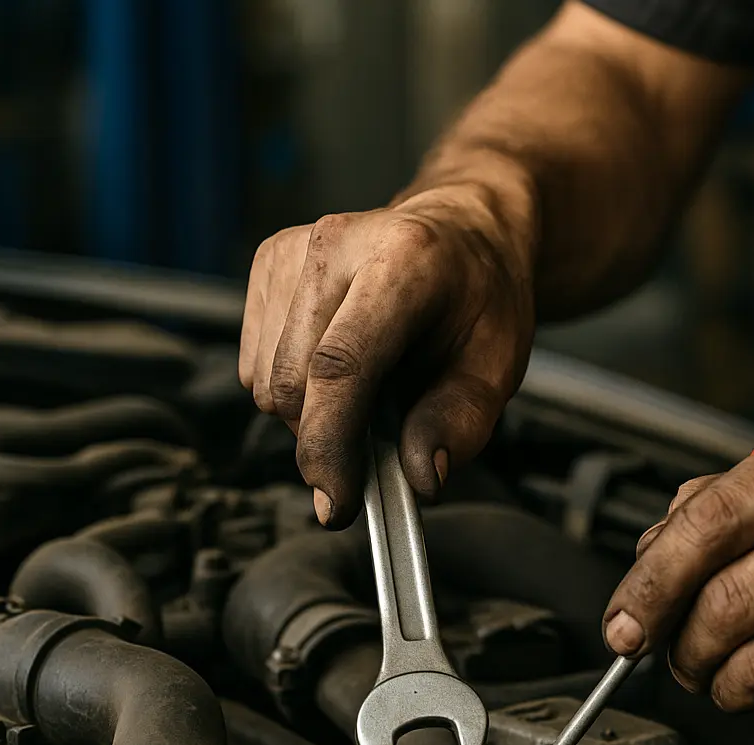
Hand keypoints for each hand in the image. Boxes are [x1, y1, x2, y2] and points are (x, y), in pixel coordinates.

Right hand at [239, 186, 534, 526]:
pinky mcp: (265, 262)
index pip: (341, 365)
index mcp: (404, 261)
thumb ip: (460, 424)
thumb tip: (418, 478)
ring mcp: (292, 250)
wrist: (460, 230)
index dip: (330, 446)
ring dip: (311, 412)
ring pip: (266, 382)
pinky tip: (337, 363)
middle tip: (383, 431)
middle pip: (294, 384)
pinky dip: (292, 386)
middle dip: (331, 437)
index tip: (336, 504)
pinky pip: (255, 364)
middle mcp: (336, 244)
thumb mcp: (498, 364)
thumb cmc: (480, 296)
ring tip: (369, 384)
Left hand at [603, 432, 753, 736]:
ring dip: (722, 683)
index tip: (624, 623)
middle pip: (723, 604)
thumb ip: (713, 509)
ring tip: (735, 670)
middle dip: (681, 645)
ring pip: (751, 668)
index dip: (649, 583)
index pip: (709, 523)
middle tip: (682, 654)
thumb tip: (643, 568)